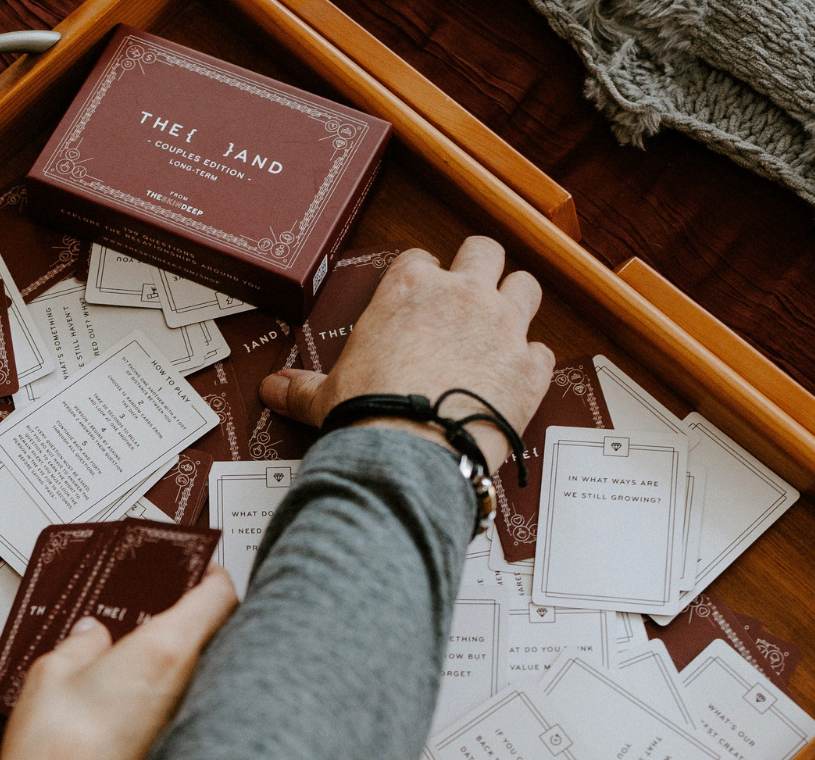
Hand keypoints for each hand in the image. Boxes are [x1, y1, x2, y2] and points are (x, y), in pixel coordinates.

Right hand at [0, 567, 239, 759]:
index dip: (214, 577)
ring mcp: (195, 731)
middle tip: (179, 617)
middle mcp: (195, 689)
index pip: (218, 597)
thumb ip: (79, 644)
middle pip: (223, 642)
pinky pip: (196, 725)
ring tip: (154, 671)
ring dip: (193, 676)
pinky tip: (143, 723)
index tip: (207, 571)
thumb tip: (92, 634)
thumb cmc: (54, 754)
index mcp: (167, 651)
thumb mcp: (51, 675)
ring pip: (212, 687)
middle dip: (205, 629)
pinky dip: (181, 716)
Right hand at [260, 237, 554, 467]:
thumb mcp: (325, 396)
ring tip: (502, 325)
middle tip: (470, 294)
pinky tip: (515, 378)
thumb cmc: (368, 415)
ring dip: (517, 301)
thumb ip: (302, 386)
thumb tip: (271, 388)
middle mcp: (461, 295)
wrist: (409, 453)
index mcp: (409, 290)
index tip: (418, 297)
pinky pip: (543, 350)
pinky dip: (532, 362)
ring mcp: (502, 327)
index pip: (422, 259)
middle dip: (481, 267)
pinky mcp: (529, 367)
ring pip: (527, 286)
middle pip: (485, 250)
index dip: (423, 277)